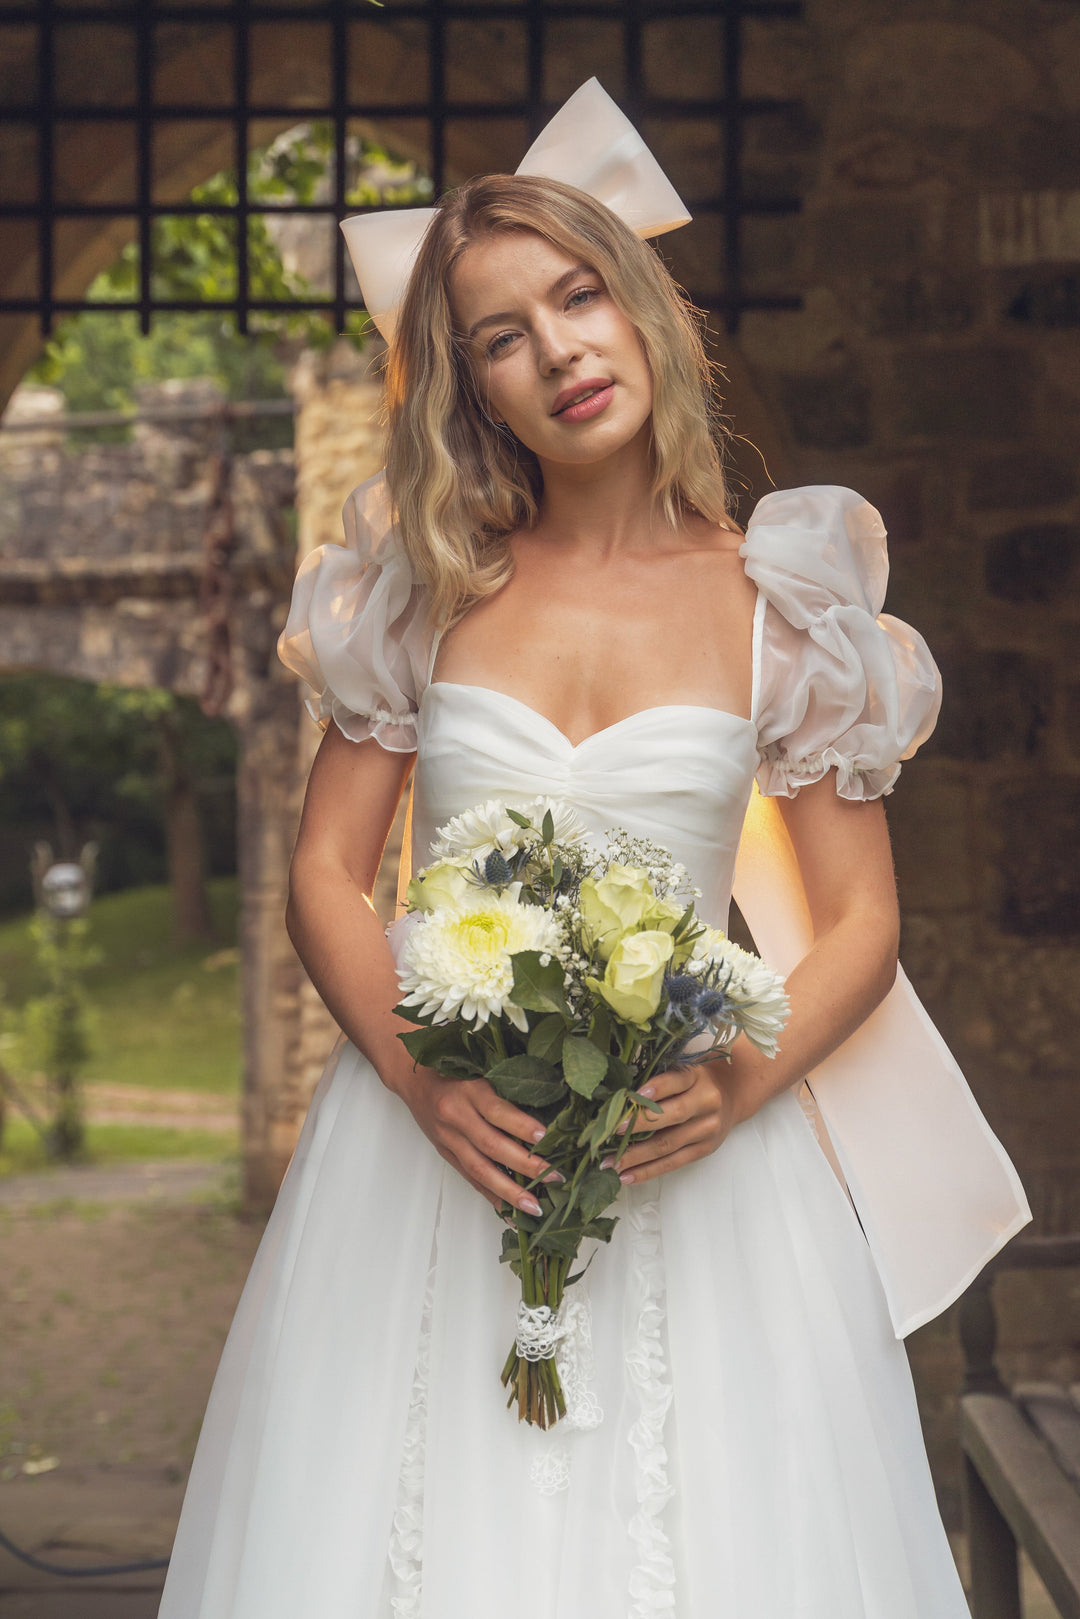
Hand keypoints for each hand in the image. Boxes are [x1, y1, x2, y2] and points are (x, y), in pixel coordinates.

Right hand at [395, 1068, 560, 1217]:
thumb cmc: (455, 1069)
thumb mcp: (481, 1070)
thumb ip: (507, 1090)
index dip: (521, 1125)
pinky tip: (510, 1212)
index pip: (497, 1111)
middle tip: (554, 1177)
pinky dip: (491, 1196)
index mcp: (468, 1090)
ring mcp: (449, 1138)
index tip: (546, 1138)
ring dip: (509, 1192)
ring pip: (480, 1170)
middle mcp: (456, 1116)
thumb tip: (548, 1116)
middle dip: (525, 1166)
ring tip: (534, 1207)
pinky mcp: (445, 1154)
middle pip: (492, 1146)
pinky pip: (470, 1178)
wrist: (413, 1079)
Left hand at [599, 1045, 755, 1186]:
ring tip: (611, 1163)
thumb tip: (618, 1100)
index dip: (656, 1088)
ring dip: (637, 1156)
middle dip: (639, 1124)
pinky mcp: (704, 1149)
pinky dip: (648, 1171)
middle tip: (612, 1132)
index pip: (676, 1080)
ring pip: (669, 1144)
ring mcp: (707, 1128)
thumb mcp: (683, 1071)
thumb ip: (659, 1081)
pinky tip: (627, 1176)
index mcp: (697, 1076)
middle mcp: (706, 1102)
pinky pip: (673, 1163)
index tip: (630, 1096)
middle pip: (673, 1115)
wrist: (732, 1093)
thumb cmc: (695, 1080)